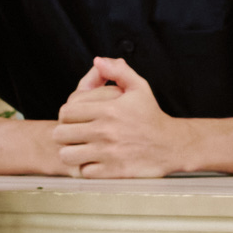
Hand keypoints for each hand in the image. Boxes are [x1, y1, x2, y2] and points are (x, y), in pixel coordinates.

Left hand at [46, 56, 189, 179]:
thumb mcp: (139, 87)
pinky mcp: (112, 171)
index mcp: (108, 110)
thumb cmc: (151, 116)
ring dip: (70, 152)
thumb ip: (118, 71)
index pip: (66, 112)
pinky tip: (93, 161)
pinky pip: (83, 171)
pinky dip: (86, 168)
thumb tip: (98, 61)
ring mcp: (107, 153)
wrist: (171, 145)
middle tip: (73, 134)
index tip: (74, 118)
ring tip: (79, 149)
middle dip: (64, 133)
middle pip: (61, 133)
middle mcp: (105, 131)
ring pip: (67, 154)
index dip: (67, 115)